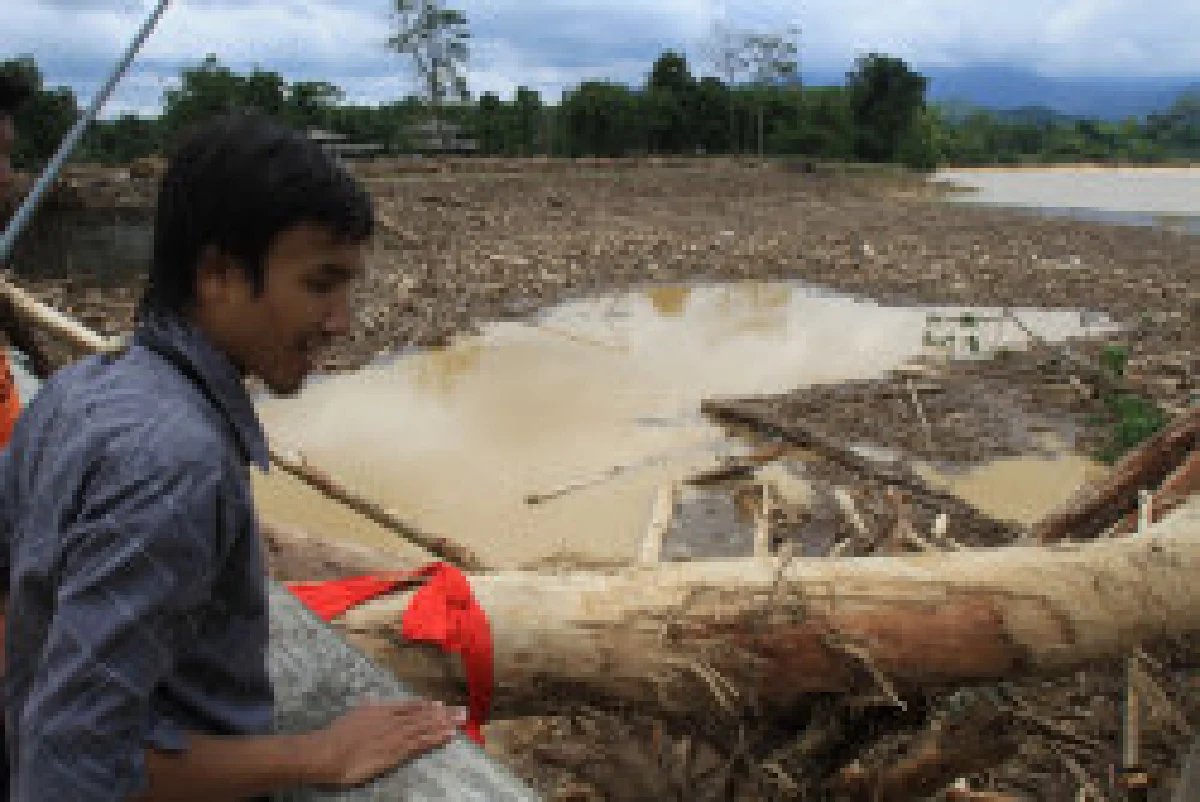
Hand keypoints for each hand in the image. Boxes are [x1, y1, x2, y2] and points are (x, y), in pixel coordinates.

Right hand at [305, 700, 465, 787]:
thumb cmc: (334, 736)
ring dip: (444, 723)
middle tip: (461, 710)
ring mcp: (395, 735)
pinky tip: (448, 735)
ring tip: (460, 720)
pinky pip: (420, 743)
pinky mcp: (396, 752)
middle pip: (422, 715)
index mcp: (380, 709)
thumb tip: (373, 704)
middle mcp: (391, 719)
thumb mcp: (353, 715)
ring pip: (425, 727)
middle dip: (442, 714)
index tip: (440, 705)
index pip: (408, 706)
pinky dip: (435, 738)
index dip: (425, 706)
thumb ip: (368, 710)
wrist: (328, 752)